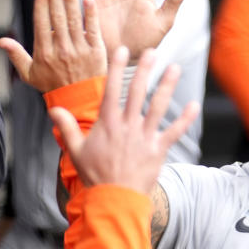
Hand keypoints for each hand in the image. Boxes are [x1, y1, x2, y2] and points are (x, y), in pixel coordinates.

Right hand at [0, 0, 106, 91]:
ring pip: (74, 21)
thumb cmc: (53, 86)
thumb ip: (16, 55)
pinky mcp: (96, 52)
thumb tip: (0, 41)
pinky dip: (91, 14)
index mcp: (44, 53)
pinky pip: (93, 30)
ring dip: (71, 0)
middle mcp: (62, 50)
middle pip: (57, 18)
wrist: (80, 101)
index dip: (42, 4)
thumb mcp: (30, 75)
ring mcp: (80, 51)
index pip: (42, 23)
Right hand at [48, 47, 199, 192]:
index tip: (122, 50)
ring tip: (175, 68)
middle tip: (152, 52)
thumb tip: (54, 109)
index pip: (111, 89)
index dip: (116, 68)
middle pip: (137, 92)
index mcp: (107, 123)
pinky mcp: (158, 150)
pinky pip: (174, 131)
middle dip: (145, 70)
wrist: (114, 199)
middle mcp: (127, 126)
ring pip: (157, 106)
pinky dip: (185, 119)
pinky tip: (195, 105)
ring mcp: (144, 137)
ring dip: (167, 86)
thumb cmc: (95, 175)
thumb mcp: (75, 150)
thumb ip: (67, 127)